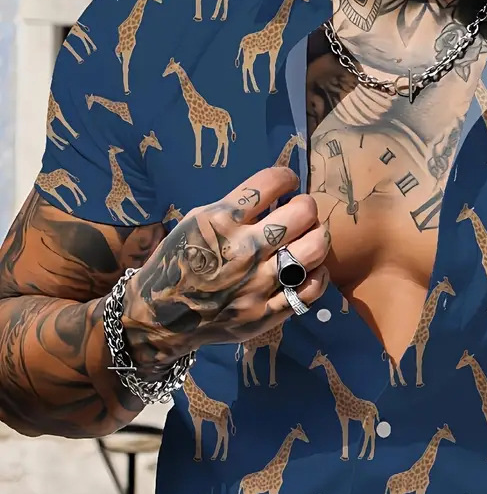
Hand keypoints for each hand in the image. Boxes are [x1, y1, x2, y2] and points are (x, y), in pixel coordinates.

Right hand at [121, 166, 329, 373]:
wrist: (161, 316)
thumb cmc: (180, 262)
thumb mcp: (195, 223)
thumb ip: (232, 210)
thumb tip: (275, 194)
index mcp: (220, 221)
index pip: (270, 183)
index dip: (287, 177)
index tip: (289, 182)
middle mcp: (242, 250)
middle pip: (300, 214)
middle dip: (307, 206)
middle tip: (303, 211)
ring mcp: (256, 284)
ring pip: (312, 251)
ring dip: (319, 237)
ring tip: (312, 236)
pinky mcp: (265, 314)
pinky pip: (308, 292)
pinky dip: (318, 275)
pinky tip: (313, 268)